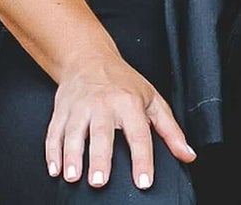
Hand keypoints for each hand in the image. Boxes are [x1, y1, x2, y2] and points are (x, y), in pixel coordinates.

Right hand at [46, 47, 194, 190]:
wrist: (89, 57)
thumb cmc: (123, 82)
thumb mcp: (152, 99)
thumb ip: (170, 130)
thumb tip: (188, 155)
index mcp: (129, 102)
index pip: (138, 134)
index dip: (142, 159)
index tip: (143, 182)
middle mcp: (103, 104)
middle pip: (102, 133)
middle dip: (99, 158)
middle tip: (99, 181)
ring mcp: (80, 106)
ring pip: (74, 132)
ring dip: (72, 155)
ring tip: (72, 176)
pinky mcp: (61, 110)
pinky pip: (54, 132)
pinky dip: (52, 151)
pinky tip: (54, 169)